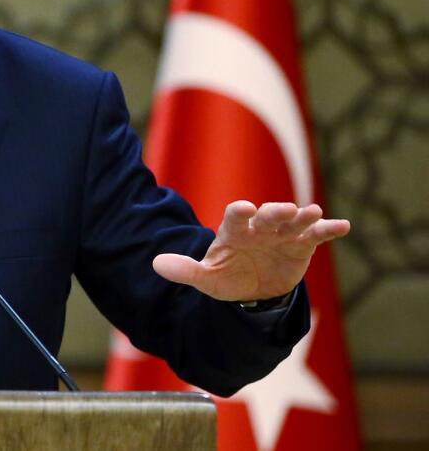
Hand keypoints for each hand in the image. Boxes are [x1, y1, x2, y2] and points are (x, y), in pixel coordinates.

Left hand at [152, 201, 349, 301]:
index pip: (235, 218)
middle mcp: (259, 228)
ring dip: (304, 216)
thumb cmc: (227, 276)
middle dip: (276, 212)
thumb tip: (156, 264)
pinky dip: (328, 229)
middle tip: (285, 209)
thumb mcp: (206, 278)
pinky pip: (316, 235)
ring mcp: (282, 234)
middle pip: (268, 215)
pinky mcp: (302, 244)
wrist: (252, 290)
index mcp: (234, 232)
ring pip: (294, 221)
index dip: (239, 213)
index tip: (242, 208)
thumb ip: (185, 270)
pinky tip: (342, 226)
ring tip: (314, 212)